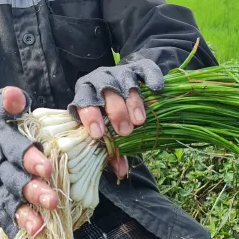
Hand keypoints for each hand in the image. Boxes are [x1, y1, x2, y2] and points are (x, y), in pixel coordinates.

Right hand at [0, 87, 58, 237]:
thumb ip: (8, 101)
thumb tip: (16, 97)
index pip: (14, 149)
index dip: (30, 159)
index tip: (47, 168)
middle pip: (13, 179)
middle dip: (32, 191)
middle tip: (53, 201)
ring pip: (7, 200)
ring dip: (23, 214)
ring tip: (40, 229)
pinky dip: (10, 225)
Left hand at [70, 59, 164, 178]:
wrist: (125, 80)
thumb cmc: (112, 113)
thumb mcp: (108, 129)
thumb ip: (113, 149)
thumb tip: (120, 172)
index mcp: (86, 93)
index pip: (82, 101)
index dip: (89, 116)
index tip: (99, 133)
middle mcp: (100, 79)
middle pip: (105, 92)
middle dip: (115, 112)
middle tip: (125, 131)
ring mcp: (120, 71)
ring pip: (125, 82)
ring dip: (132, 102)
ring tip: (140, 121)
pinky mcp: (138, 66)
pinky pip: (145, 69)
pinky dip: (151, 78)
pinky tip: (156, 90)